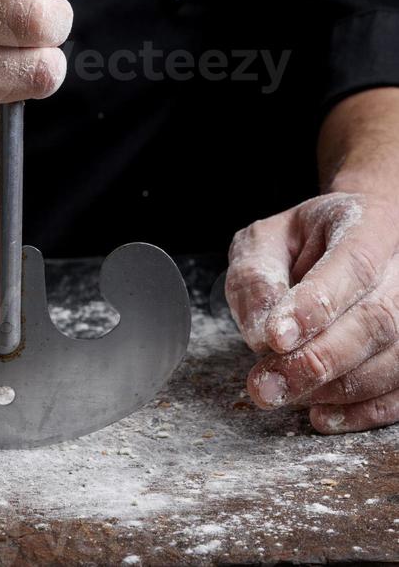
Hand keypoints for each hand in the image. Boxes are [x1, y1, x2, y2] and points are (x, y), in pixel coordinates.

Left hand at [226, 192, 398, 432]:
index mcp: (368, 225)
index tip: (275, 337)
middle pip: (378, 319)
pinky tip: (321, 414)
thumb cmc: (303, 243)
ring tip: (284, 392)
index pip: (353, 265)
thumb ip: (255, 277)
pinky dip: (362, 412)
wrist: (352, 242)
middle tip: (267, 384)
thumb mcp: (264, 242)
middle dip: (318, 359)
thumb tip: (262, 334)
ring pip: (395, 360)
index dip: (316, 305)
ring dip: (336, 388)